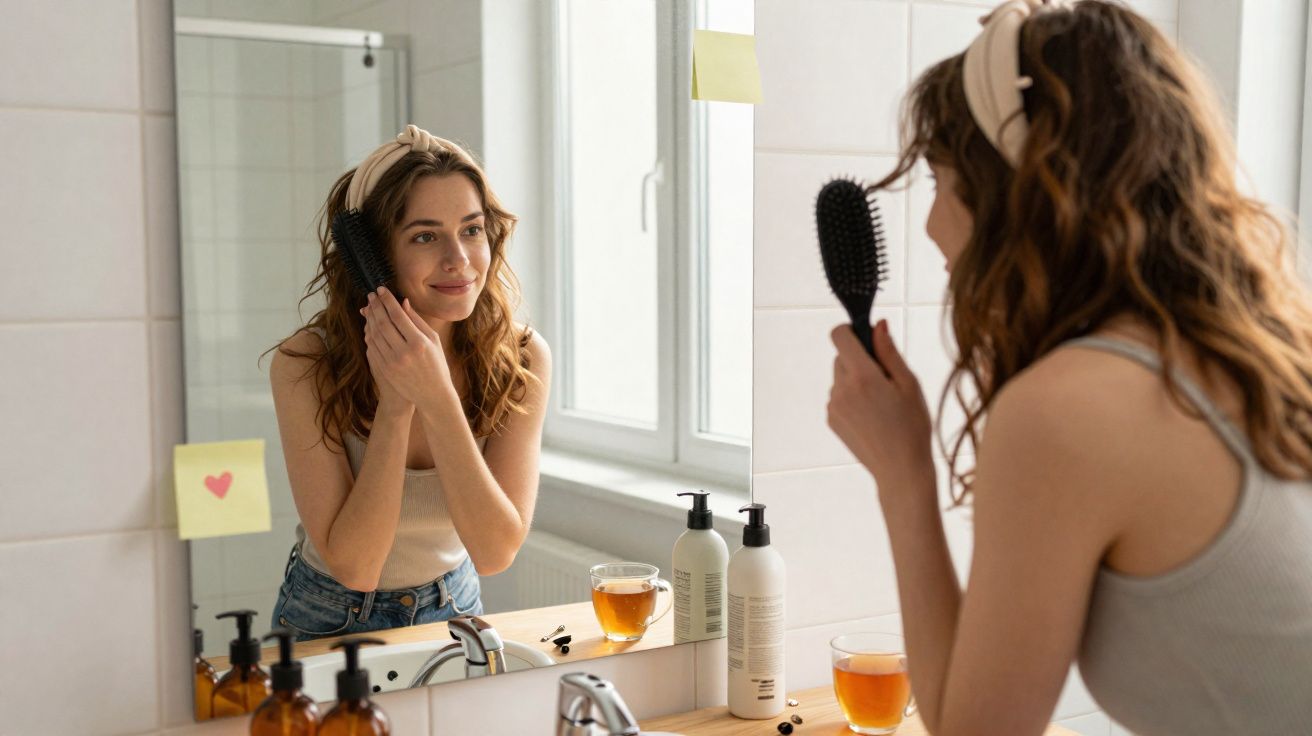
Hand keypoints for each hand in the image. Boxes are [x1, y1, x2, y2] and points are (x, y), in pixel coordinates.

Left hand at [359, 286, 454, 411]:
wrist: (432, 394)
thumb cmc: (437, 364)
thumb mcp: (433, 341)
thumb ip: (417, 321)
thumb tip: (403, 302)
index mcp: (419, 342)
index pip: (398, 316)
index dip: (387, 301)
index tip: (381, 290)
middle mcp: (404, 352)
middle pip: (383, 323)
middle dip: (376, 306)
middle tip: (371, 295)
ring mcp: (392, 363)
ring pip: (375, 335)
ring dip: (370, 319)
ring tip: (369, 307)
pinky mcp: (385, 370)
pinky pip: (372, 348)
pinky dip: (369, 334)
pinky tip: (369, 325)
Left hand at [827, 320, 935, 494]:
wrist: (901, 470)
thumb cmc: (913, 426)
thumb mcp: (909, 384)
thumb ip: (889, 351)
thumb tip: (877, 324)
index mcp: (862, 376)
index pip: (839, 335)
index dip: (852, 331)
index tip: (869, 340)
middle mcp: (841, 389)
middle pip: (841, 356)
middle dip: (860, 359)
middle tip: (885, 380)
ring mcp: (833, 406)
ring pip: (840, 377)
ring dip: (856, 380)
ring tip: (881, 403)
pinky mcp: (831, 419)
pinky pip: (838, 396)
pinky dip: (851, 397)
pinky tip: (872, 415)